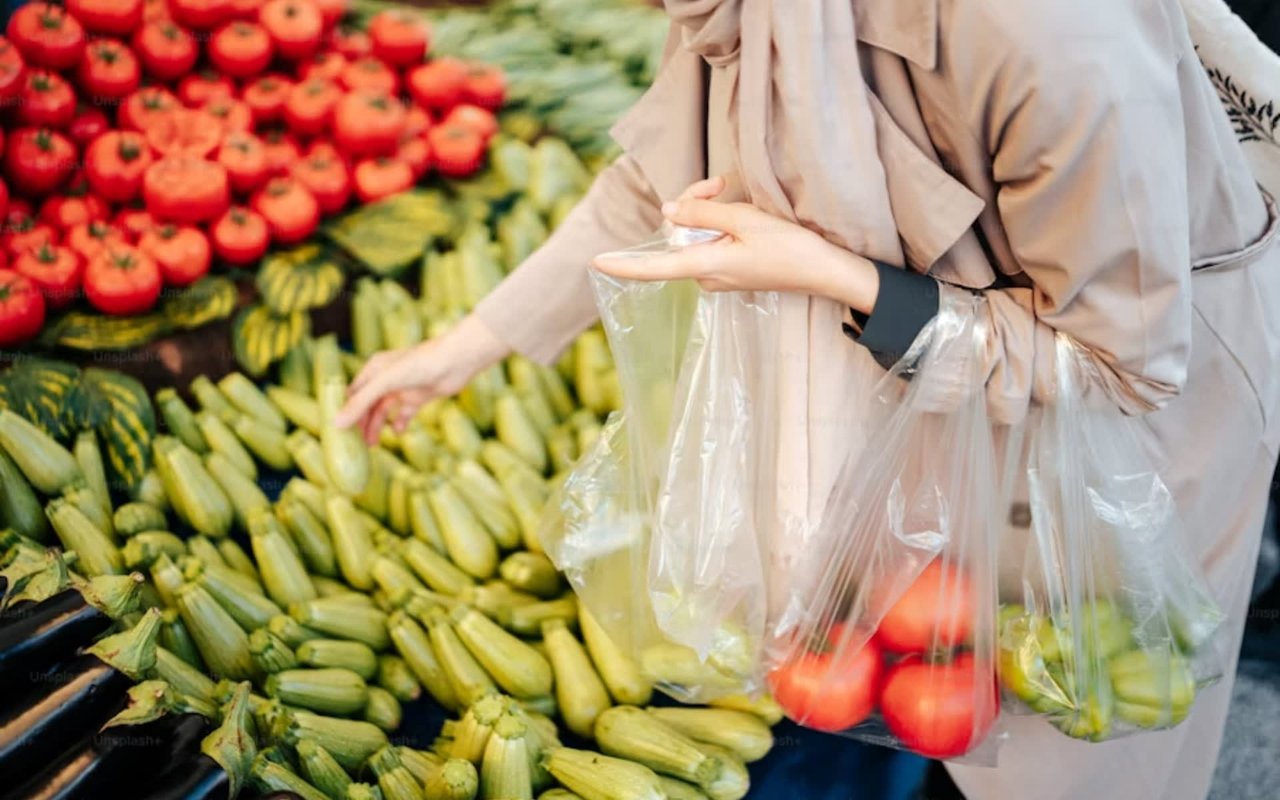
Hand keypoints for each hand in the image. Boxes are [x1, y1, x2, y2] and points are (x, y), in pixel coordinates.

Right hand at [335, 314, 508, 444]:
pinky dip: (399, 424)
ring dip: (377, 427)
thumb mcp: (386, 383)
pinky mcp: (418, 397)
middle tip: (356, 445)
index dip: (345, 411)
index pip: (353, 393)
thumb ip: (362, 403)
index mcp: (374, 369)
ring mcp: (403, 388)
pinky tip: (398, 432)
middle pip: (367, 405)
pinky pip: (403, 414)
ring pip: (383, 411)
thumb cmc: (419, 364)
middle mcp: (386, 378)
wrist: (456, 361)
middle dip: (361, 423)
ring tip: (372, 445)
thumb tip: (337, 424)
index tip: (339, 432)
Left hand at [592, 176, 880, 312]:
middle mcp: (706, 275)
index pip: (655, 267)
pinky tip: (743, 216)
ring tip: (733, 191)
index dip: (624, 264)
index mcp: (706, 265)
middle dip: (693, 203)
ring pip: (695, 236)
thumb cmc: (790, 248)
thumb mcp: (746, 221)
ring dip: (709, 211)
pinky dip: (720, 225)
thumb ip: (703, 213)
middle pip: (679, 235)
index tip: (596, 262)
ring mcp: (718, 276)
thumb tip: (670, 210)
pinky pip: (710, 243)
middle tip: (720, 181)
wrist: (825, 272)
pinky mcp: (729, 271)